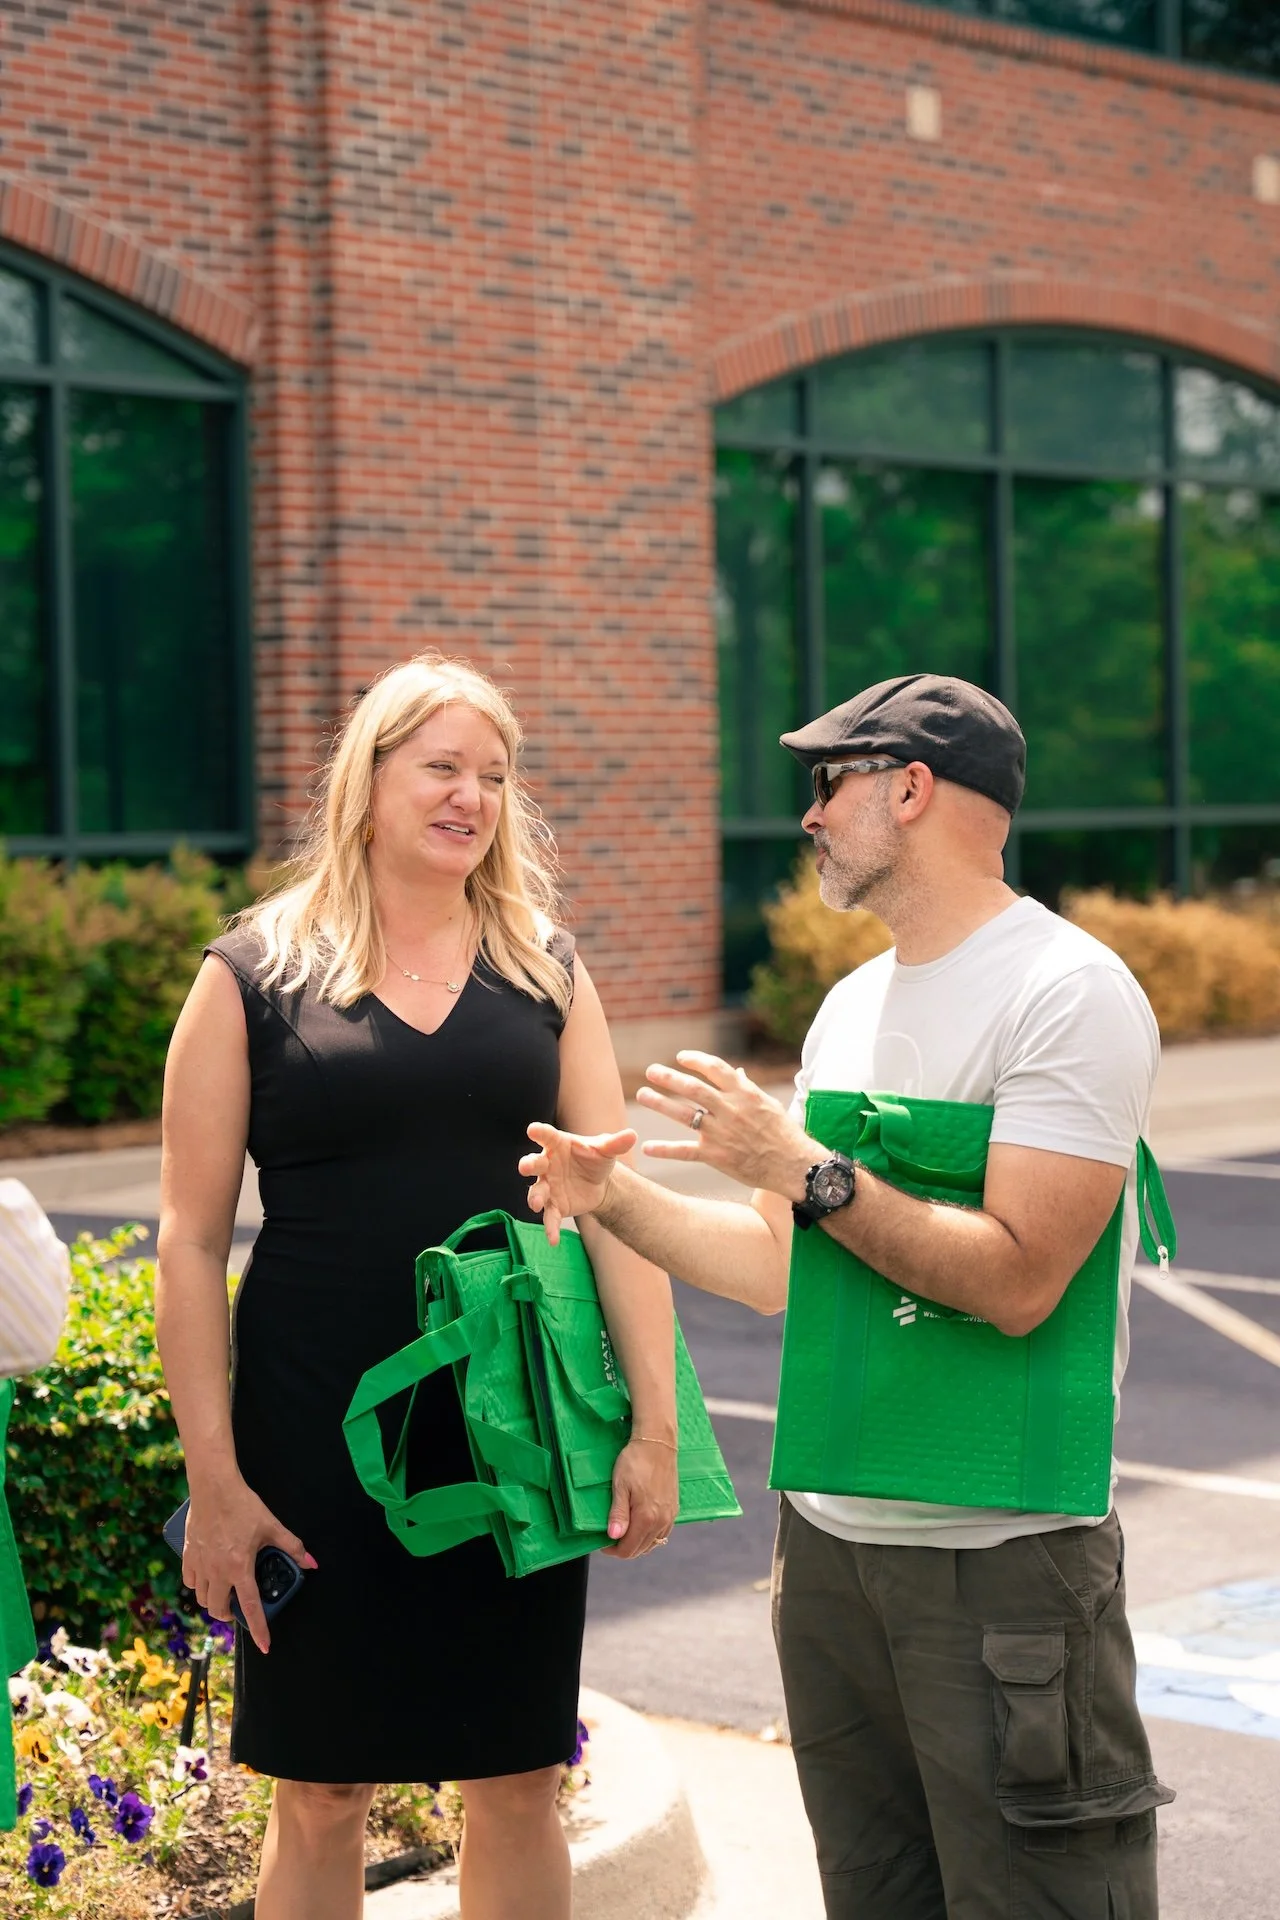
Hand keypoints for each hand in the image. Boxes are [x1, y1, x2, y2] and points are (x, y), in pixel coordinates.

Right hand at [181, 1476, 317, 1655]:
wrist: (214, 1487)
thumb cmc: (243, 1505)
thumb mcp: (272, 1525)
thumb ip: (292, 1546)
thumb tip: (312, 1562)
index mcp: (240, 1567)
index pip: (250, 1607)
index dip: (259, 1629)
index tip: (265, 1646)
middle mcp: (217, 1571)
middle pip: (219, 1609)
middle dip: (230, 1615)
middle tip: (238, 1608)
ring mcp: (200, 1564)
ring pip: (202, 1598)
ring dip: (213, 1601)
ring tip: (223, 1593)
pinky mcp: (188, 1555)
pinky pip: (190, 1582)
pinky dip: (198, 1585)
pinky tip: (207, 1578)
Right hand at [519, 1122, 636, 1244]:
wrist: (600, 1183)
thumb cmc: (596, 1159)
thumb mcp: (606, 1150)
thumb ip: (616, 1143)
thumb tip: (633, 1135)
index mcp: (558, 1145)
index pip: (547, 1136)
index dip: (539, 1132)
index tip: (532, 1129)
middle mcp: (547, 1164)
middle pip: (534, 1163)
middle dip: (528, 1165)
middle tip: (525, 1167)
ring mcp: (548, 1186)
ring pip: (537, 1191)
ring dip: (534, 1197)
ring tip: (536, 1204)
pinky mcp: (554, 1205)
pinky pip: (549, 1216)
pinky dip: (550, 1228)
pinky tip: (553, 1240)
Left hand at [602, 1436, 678, 1558]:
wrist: (657, 1443)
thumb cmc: (635, 1461)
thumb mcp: (620, 1486)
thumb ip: (618, 1514)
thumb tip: (614, 1536)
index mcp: (646, 1517)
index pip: (628, 1549)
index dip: (612, 1550)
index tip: (602, 1542)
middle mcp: (661, 1521)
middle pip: (640, 1549)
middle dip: (624, 1548)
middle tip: (611, 1536)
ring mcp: (669, 1516)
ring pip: (653, 1544)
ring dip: (637, 1543)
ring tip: (624, 1531)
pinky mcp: (674, 1508)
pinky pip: (662, 1533)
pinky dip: (650, 1536)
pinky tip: (641, 1526)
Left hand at [636, 1051, 813, 1198]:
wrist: (794, 1166)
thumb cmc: (784, 1133)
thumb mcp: (769, 1104)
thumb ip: (747, 1089)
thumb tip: (736, 1073)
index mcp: (744, 1094)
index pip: (715, 1068)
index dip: (695, 1060)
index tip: (681, 1057)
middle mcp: (730, 1110)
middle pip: (693, 1088)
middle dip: (669, 1078)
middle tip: (651, 1070)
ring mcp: (721, 1133)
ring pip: (684, 1114)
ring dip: (660, 1104)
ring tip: (643, 1094)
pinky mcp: (716, 1156)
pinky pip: (685, 1152)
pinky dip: (665, 1150)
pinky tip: (647, 1147)